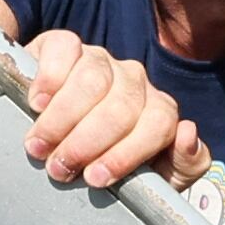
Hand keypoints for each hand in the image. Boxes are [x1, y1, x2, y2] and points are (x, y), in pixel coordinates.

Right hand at [16, 26, 205, 188]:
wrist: (58, 138)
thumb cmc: (105, 161)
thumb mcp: (152, 177)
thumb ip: (184, 165)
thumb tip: (187, 133)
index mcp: (158, 110)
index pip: (158, 125)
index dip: (126, 154)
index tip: (95, 179)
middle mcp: (134, 80)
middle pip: (121, 106)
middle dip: (86, 143)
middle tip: (59, 168)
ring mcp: (101, 60)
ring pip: (92, 81)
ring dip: (62, 119)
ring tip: (39, 147)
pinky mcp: (66, 45)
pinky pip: (66, 49)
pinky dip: (50, 78)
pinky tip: (37, 104)